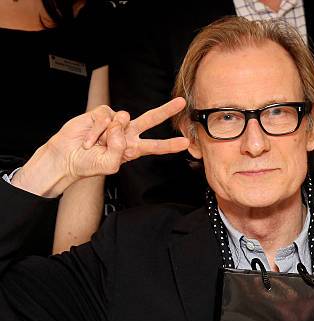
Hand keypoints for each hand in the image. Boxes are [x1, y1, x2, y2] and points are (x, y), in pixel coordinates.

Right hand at [13, 98, 189, 197]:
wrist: (68, 156)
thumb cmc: (88, 164)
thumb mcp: (110, 164)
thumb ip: (120, 149)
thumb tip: (121, 126)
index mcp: (132, 149)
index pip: (155, 146)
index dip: (169, 145)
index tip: (185, 142)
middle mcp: (126, 134)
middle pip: (150, 120)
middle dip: (166, 111)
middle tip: (181, 102)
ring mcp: (115, 123)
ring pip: (123, 119)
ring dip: (109, 134)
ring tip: (97, 145)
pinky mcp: (102, 113)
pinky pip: (106, 117)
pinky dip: (97, 131)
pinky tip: (90, 140)